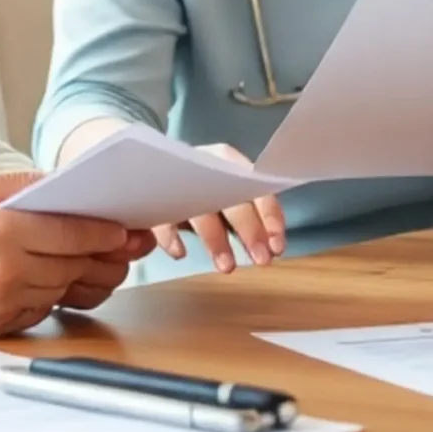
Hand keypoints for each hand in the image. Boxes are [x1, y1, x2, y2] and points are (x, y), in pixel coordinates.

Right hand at [0, 169, 151, 338]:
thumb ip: (17, 183)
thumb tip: (60, 184)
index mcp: (2, 232)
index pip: (73, 234)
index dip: (105, 232)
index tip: (124, 228)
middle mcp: (7, 272)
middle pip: (76, 265)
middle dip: (107, 256)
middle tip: (130, 248)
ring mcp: (2, 303)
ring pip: (64, 290)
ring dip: (83, 277)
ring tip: (100, 263)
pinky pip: (43, 311)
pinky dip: (54, 295)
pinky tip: (58, 280)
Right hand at [152, 144, 286, 273]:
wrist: (158, 168)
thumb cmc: (207, 188)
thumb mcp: (230, 197)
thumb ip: (252, 217)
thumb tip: (274, 247)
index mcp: (232, 164)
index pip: (259, 189)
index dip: (270, 218)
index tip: (277, 247)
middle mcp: (208, 168)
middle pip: (232, 199)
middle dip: (249, 230)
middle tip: (261, 260)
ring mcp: (180, 181)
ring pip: (201, 211)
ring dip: (215, 241)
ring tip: (226, 267)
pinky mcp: (155, 196)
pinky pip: (163, 218)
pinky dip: (171, 237)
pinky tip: (181, 253)